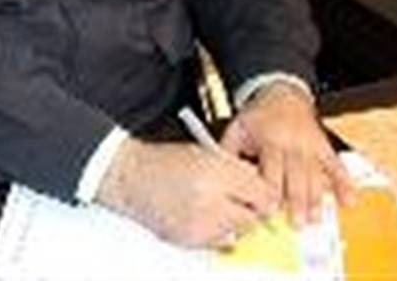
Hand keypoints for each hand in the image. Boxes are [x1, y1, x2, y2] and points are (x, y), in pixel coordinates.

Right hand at [94, 139, 278, 247]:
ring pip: (237, 232)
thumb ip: (240, 170)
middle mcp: (209, 202)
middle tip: (234, 197)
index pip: (263, 195)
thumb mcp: (208, 154)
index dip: (263, 193)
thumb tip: (265, 190)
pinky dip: (216, 232)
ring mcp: (199, 225)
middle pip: (253, 218)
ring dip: (233, 221)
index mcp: (216, 174)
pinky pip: (219, 242)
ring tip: (213, 204)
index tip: (260, 192)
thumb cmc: (165, 161)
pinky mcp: (190, 241)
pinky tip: (201, 215)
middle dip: (248, 209)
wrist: (131, 177)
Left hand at [220, 82, 353, 225]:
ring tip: (315, 219)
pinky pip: (336, 165)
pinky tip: (348, 200)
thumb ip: (228, 152)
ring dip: (316, 199)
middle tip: (296, 223)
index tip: (268, 210)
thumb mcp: (237, 128)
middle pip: (296, 176)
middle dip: (296, 201)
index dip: (270, 191)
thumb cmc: (258, 115)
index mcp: (269, 138)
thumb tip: (219, 176)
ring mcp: (310, 145)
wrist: (282, 93)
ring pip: (316, 175)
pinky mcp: (323, 146)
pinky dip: (344, 183)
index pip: (271, 169)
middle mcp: (292, 142)